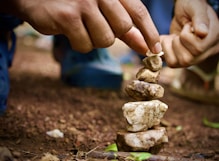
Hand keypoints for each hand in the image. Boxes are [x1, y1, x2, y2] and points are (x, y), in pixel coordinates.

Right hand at [3, 0, 160, 53]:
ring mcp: (84, 3)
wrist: (39, 0)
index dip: (149, 33)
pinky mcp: (68, 16)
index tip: (155, 50)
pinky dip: (79, 44)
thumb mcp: (104, 13)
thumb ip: (125, 29)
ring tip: (81, 28)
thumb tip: (144, 45)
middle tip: (95, 27)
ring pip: (105, 40)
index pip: (138, 12)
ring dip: (94, 40)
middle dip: (112, 35)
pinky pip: (85, 45)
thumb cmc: (75, 6)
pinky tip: (70, 32)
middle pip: (123, 28)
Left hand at [161, 0, 218, 66]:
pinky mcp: (182, 61)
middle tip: (181, 31)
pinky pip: (172, 63)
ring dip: (171, 47)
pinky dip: (166, 51)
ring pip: (180, 62)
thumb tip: (202, 33)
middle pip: (187, 59)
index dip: (186, 36)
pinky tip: (170, 41)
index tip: (188, 25)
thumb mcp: (196, 7)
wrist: (184, 11)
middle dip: (177, 42)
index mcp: (214, 39)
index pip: (198, 48)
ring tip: (175, 36)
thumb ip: (200, 19)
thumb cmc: (191, 6)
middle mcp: (207, 52)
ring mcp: (195, 58)